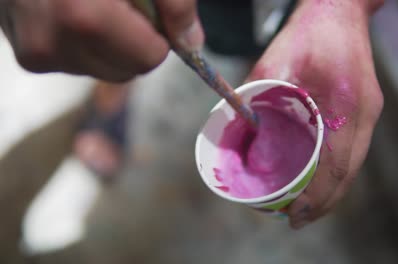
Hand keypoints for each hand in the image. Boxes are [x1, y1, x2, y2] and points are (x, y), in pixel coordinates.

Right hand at [0, 0, 203, 81]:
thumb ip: (174, 2)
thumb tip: (191, 43)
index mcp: (81, 17)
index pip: (148, 58)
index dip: (157, 33)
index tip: (148, 8)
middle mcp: (50, 43)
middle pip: (127, 70)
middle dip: (134, 40)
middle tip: (118, 3)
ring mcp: (35, 53)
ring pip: (104, 70)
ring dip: (111, 43)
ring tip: (93, 3)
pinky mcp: (29, 58)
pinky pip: (81, 63)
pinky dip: (87, 43)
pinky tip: (73, 11)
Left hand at [247, 0, 383, 227]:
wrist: (338, 8)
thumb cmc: (307, 31)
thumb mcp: (273, 63)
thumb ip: (256, 99)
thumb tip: (240, 135)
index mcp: (345, 101)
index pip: (337, 163)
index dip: (318, 195)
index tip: (297, 215)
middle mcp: (364, 110)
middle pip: (350, 171)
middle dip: (324, 202)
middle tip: (298, 219)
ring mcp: (369, 110)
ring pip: (354, 164)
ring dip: (332, 190)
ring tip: (307, 208)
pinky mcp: (365, 108)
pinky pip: (354, 149)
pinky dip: (337, 171)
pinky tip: (319, 179)